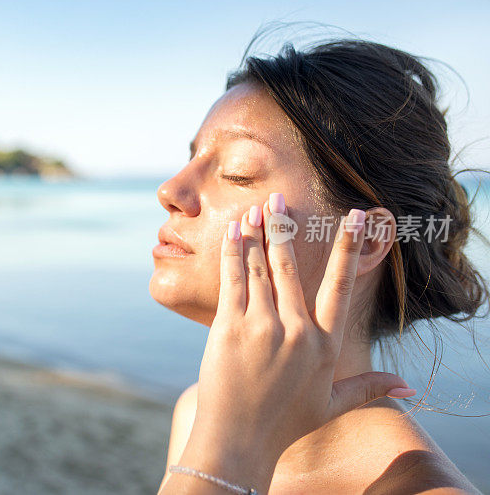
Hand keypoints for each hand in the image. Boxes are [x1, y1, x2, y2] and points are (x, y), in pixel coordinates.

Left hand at [171, 193, 414, 492]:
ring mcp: (262, 327)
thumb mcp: (332, 405)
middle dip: (284, 228)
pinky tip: (235, 231)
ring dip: (257, 234)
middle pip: (290, 267)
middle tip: (280, 199)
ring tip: (256, 208)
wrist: (239, 439)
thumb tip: (407, 388)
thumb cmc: (285, 422)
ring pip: (260, 268)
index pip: (340, 286)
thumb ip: (368, 388)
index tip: (354, 217)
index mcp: (324, 344)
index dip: (347, 249)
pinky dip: (234, 252)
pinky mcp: (230, 327)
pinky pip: (234, 280)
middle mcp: (297, 331)